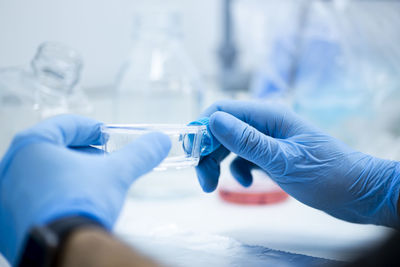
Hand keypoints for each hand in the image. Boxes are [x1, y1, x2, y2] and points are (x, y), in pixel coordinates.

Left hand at [0, 115, 170, 263]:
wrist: (64, 249)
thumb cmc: (83, 201)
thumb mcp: (117, 172)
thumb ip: (140, 153)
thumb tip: (160, 140)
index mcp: (31, 146)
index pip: (65, 125)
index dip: (91, 128)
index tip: (107, 136)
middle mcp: (12, 167)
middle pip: (52, 149)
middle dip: (82, 152)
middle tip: (103, 160)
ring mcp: (6, 194)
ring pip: (42, 173)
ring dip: (69, 174)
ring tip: (92, 184)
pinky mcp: (8, 220)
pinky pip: (34, 197)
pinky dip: (55, 195)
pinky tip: (74, 205)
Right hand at [196, 100, 399, 227]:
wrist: (358, 193)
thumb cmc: (327, 174)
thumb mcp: (284, 160)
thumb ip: (247, 141)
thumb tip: (213, 120)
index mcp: (268, 115)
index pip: (223, 110)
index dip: (202, 128)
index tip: (191, 153)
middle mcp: (265, 124)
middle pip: (223, 129)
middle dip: (207, 152)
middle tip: (203, 180)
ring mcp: (268, 140)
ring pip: (230, 145)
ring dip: (218, 163)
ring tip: (214, 186)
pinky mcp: (271, 156)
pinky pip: (243, 158)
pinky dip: (238, 170)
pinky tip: (247, 182)